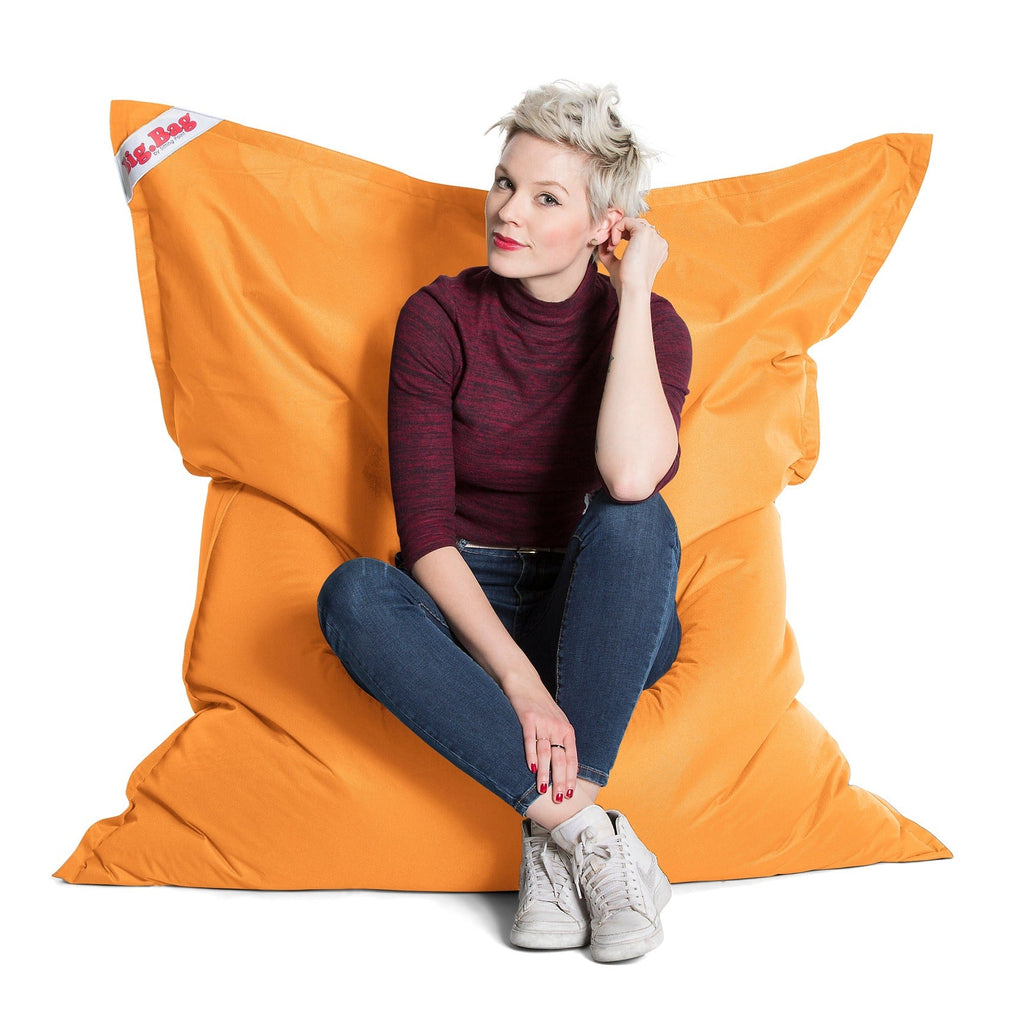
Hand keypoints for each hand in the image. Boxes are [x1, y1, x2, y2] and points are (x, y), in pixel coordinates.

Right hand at [506, 683, 578, 804]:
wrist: (525, 682)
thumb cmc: (540, 706)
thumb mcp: (556, 722)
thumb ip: (560, 741)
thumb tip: (562, 767)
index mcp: (567, 730)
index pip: (572, 758)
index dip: (571, 777)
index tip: (570, 794)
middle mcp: (557, 727)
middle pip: (561, 758)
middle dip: (560, 780)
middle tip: (559, 799)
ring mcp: (543, 722)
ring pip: (546, 752)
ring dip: (545, 773)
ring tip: (543, 790)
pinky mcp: (527, 718)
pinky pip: (530, 740)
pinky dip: (531, 755)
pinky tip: (531, 768)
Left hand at [596, 216, 667, 297]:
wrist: (632, 289)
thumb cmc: (626, 283)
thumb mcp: (617, 266)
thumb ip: (611, 254)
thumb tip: (602, 244)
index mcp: (656, 250)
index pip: (639, 233)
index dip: (622, 236)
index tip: (611, 249)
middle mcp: (658, 242)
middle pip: (636, 225)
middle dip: (620, 232)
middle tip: (609, 248)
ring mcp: (653, 236)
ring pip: (631, 222)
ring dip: (617, 231)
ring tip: (611, 247)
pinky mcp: (644, 232)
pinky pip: (626, 221)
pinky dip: (616, 229)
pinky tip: (613, 244)